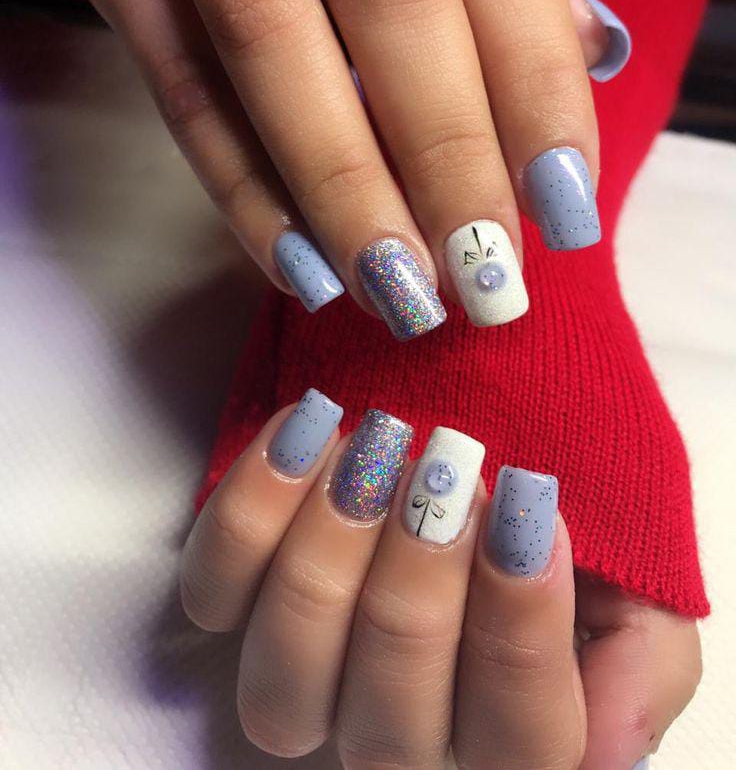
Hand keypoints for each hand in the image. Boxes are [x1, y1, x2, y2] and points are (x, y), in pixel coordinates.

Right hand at [51, 0, 625, 339]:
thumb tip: (584, 65)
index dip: (535, 83)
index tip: (562, 209)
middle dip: (445, 154)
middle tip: (485, 275)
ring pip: (269, 41)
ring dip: (342, 189)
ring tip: (401, 293)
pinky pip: (179, 85)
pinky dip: (242, 189)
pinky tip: (304, 267)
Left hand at [180, 394, 699, 766]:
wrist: (476, 437)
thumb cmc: (551, 515)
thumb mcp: (634, 587)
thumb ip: (637, 665)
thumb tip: (602, 748)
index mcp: (498, 735)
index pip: (515, 738)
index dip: (520, 629)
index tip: (529, 501)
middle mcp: (391, 726)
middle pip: (390, 718)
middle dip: (420, 580)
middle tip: (448, 463)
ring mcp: (303, 670)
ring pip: (286, 682)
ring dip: (330, 554)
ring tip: (374, 443)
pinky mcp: (234, 602)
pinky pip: (212, 593)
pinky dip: (251, 511)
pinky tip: (305, 431)